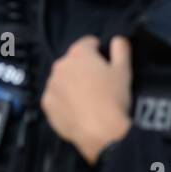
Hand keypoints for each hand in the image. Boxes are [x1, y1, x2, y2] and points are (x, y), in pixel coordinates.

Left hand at [41, 35, 132, 165]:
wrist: (100, 131)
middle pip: (72, 62)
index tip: (102, 59)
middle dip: (83, 69)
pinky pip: (56, 97)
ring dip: (71, 84)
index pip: (87, 43)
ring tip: (87, 99)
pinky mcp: (46, 104)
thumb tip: (117, 40)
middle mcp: (60, 66)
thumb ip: (121, 50)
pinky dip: (64, 101)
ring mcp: (51, 86)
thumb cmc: (114, 98)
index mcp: (79, 54)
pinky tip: (77, 110)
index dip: (97, 50)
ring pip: (62, 80)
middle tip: (98, 83)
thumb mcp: (124, 70)